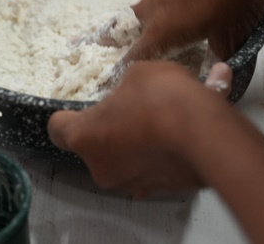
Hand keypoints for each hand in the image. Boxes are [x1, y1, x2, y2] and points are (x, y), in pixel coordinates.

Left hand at [48, 61, 233, 196]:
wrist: (206, 134)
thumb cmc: (161, 99)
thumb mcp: (138, 73)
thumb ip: (126, 87)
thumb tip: (134, 91)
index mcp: (85, 136)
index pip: (57, 129)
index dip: (65, 118)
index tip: (75, 110)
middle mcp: (102, 167)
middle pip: (96, 147)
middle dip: (111, 130)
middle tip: (132, 109)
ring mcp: (132, 184)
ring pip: (128, 159)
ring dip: (140, 142)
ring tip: (167, 117)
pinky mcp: (162, 190)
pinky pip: (158, 167)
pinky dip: (166, 152)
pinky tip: (187, 130)